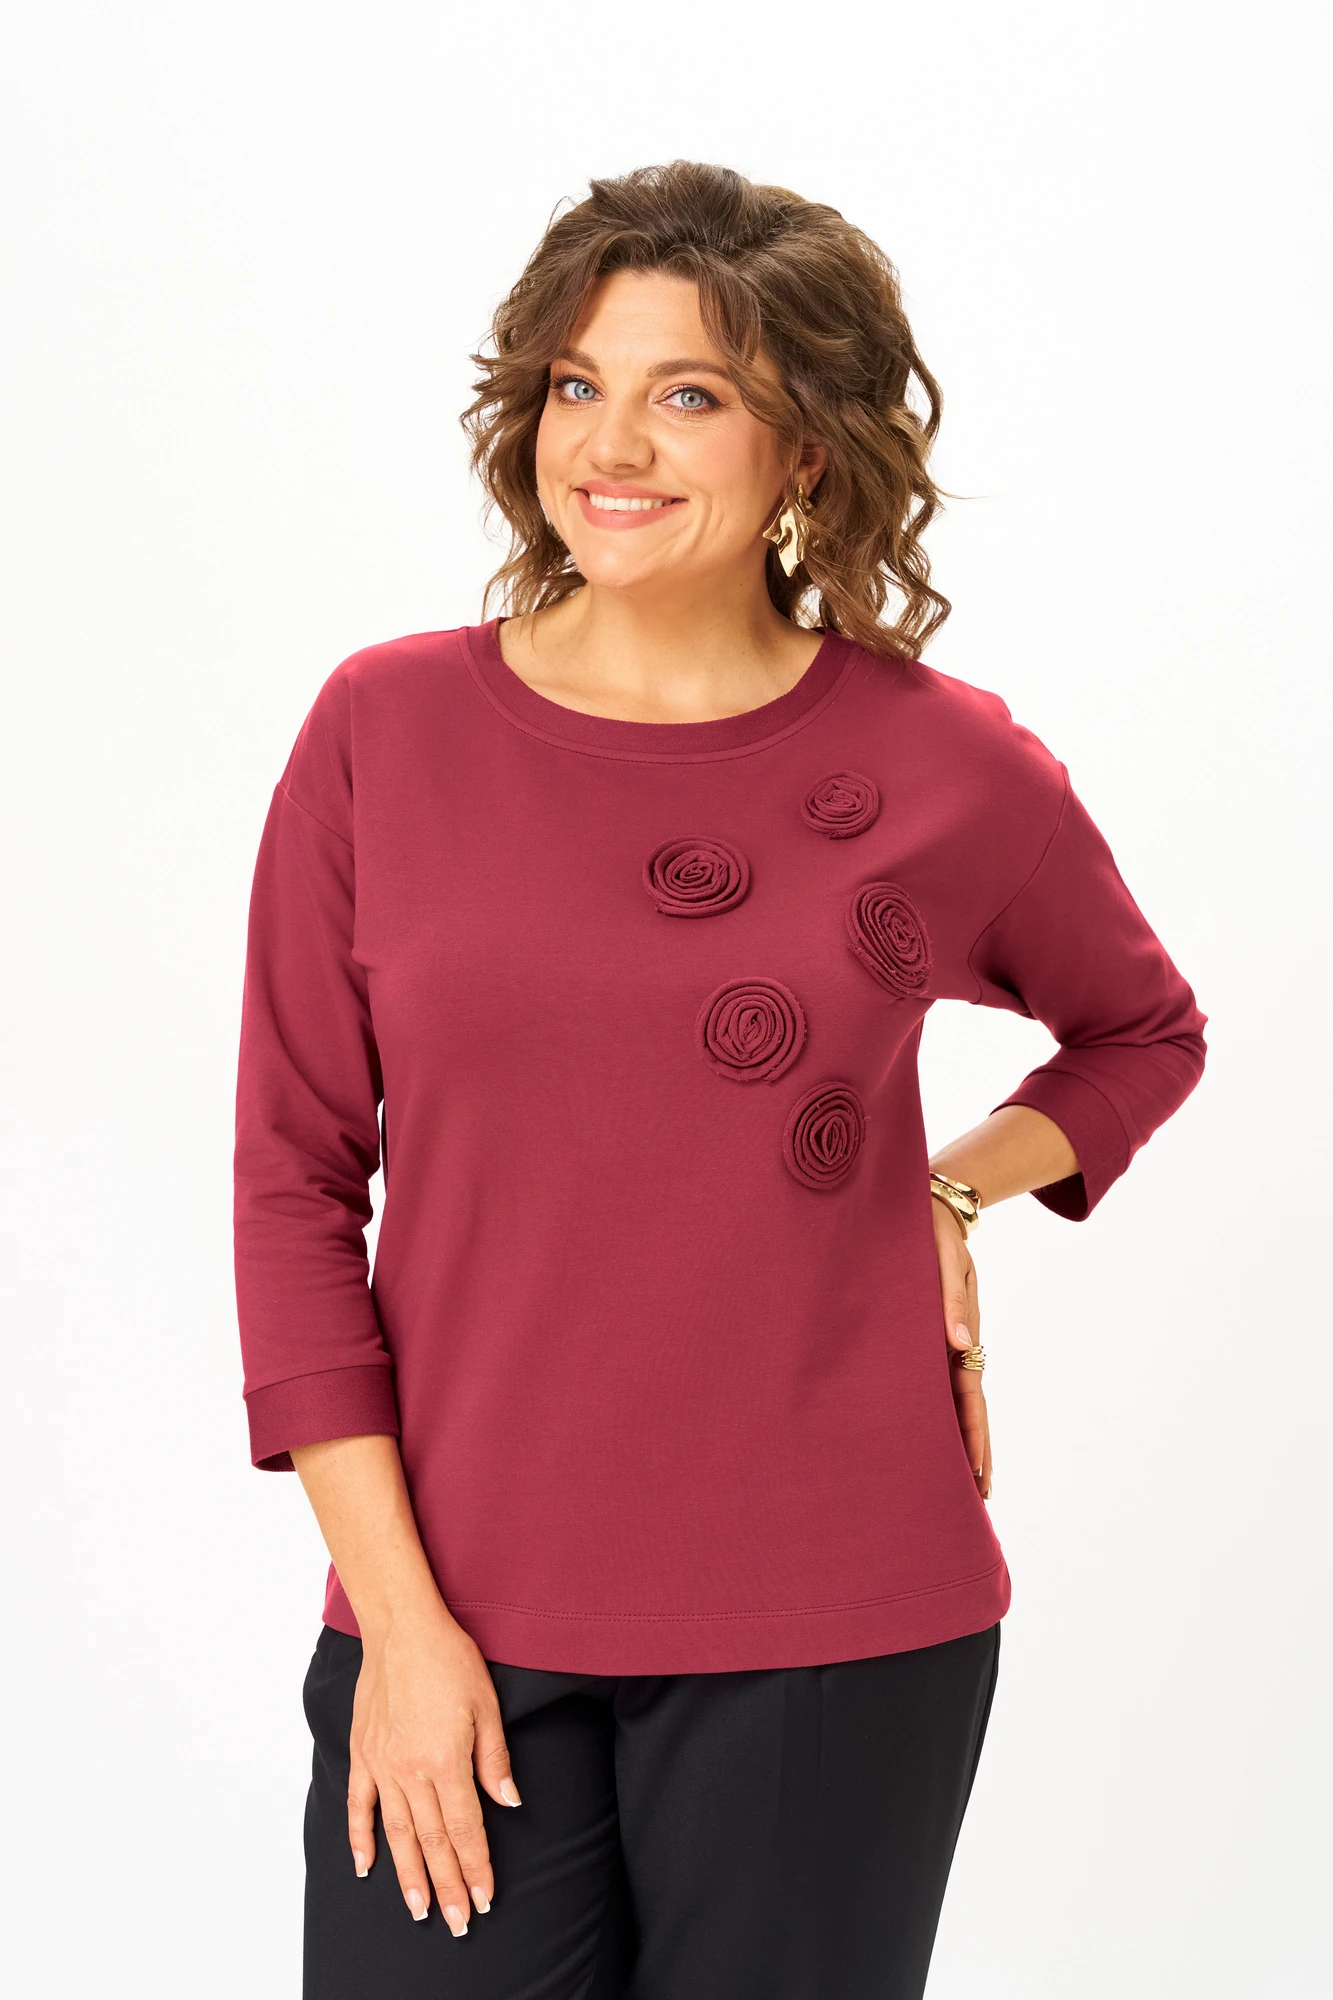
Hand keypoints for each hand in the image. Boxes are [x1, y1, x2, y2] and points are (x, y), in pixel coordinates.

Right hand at [347, 1600, 521, 1934]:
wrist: (401, 1627)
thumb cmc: (449, 1658)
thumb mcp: (486, 1704)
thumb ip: (494, 1758)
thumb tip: (509, 1801)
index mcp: (445, 1760)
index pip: (466, 1828)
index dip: (476, 1867)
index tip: (484, 1899)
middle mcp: (411, 1771)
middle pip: (432, 1841)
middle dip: (447, 1885)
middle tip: (457, 1922)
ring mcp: (382, 1765)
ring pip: (397, 1834)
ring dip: (409, 1875)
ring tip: (419, 1909)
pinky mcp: (363, 1753)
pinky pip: (359, 1806)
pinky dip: (361, 1838)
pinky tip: (366, 1866)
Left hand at [931, 1195, 992, 1499]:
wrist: (934, 1210)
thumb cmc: (935, 1235)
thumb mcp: (946, 1262)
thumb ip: (951, 1301)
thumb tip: (962, 1344)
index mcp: (962, 1335)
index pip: (971, 1398)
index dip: (974, 1437)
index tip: (978, 1474)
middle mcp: (956, 1347)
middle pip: (969, 1410)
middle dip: (976, 1453)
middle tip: (980, 1497)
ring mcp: (944, 1344)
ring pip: (954, 1402)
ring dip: (959, 1438)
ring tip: (961, 1480)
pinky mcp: (930, 1335)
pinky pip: (936, 1381)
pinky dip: (940, 1411)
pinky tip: (933, 1432)